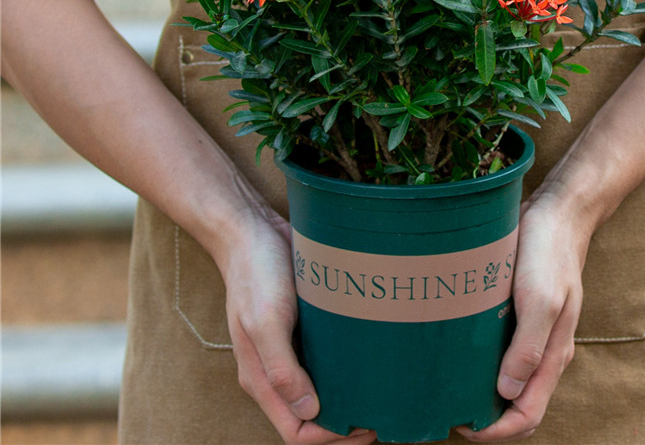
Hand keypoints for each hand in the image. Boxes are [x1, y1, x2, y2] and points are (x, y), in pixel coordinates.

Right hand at [220, 203, 376, 444]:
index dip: (328, 439)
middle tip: (380, 418)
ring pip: (320, 391)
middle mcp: (275, 370)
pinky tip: (370, 362)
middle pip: (310, 418)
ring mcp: (289, 350)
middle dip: (343, 427)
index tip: (363, 427)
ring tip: (380, 395)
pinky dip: (346, 370)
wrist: (252, 231)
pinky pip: (325, 360)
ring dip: (347, 399)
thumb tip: (309, 412)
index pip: (294, 431)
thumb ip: (281, 368)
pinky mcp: (304, 328)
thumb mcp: (265, 320)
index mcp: (261, 378)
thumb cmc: (255, 273)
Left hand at [457, 190, 590, 441]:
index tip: (461, 425)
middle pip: (516, 403)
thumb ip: (530, 345)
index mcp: (553, 355)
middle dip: (485, 417)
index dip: (495, 431)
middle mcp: (543, 351)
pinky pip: (501, 350)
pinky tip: (456, 349)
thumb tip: (508, 391)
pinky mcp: (519, 313)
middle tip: (445, 407)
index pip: (527, 415)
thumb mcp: (541, 297)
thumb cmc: (549, 253)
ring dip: (481, 390)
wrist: (557, 214)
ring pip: (507, 378)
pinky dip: (481, 361)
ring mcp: (532, 332)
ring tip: (446, 383)